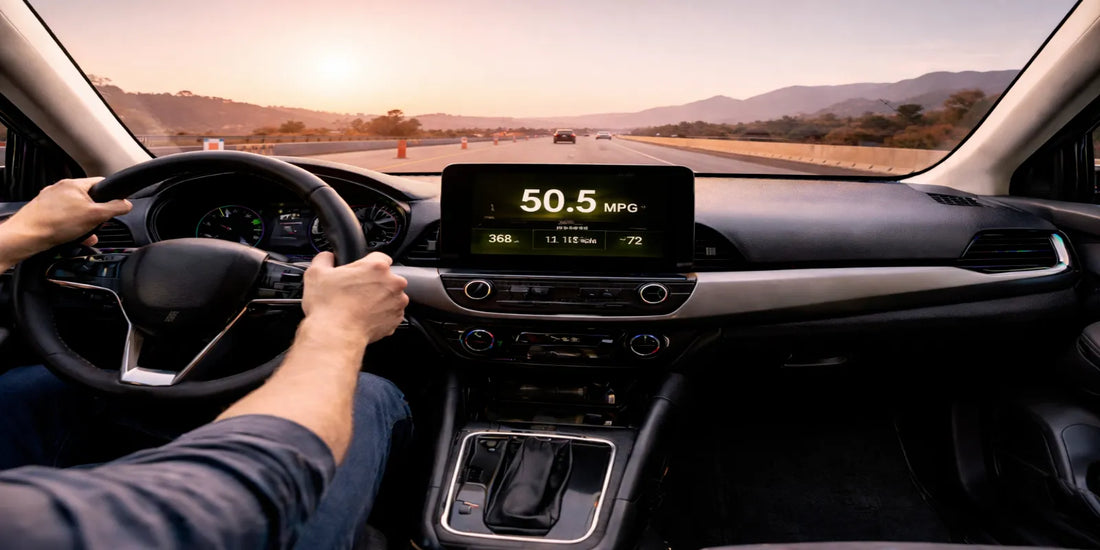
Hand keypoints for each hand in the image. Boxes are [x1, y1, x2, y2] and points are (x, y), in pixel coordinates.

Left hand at [0, 178, 132, 262]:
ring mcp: (50, 201)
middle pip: (89, 200)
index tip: (115, 207)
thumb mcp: (96, 215)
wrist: (27, 236)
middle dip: (96, 214)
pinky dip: (71, 228)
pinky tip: (73, 238)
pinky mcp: (43, 212)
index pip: (101, 183)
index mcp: (74, 184)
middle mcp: (60, 189)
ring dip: (84, 224)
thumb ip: (115, 208)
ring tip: (84, 234)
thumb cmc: (56, 223)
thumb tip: (127, 204)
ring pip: (76, 211)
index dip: (112, 195)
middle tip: (97, 225)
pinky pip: (64, 219)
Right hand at [301, 251, 408, 344]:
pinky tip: (365, 317)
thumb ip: (324, 259)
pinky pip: (391, 313)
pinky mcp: (397, 319)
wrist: (336, 335)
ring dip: (380, 299)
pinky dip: (381, 315)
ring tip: (359, 306)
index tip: (360, 273)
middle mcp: (392, 283)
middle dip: (374, 283)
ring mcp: (397, 302)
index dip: (367, 265)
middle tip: (356, 292)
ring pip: (390, 296)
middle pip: (386, 277)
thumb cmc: (328, 306)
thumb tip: (327, 257)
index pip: (380, 257)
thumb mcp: (316, 274)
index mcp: (377, 267)